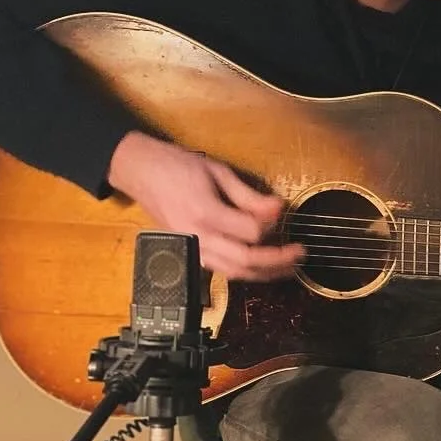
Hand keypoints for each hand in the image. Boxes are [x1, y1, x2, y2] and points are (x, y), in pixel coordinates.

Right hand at [106, 131, 304, 280]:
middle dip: (278, 260)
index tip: (283, 211)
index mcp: (205, 213)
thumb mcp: (217, 172)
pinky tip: (263, 268)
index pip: (251, 232)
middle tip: (301, 253)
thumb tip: (278, 208)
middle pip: (246, 261)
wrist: (140, 171)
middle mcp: (198, 237)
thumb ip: (249, 196)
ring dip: (266, 274)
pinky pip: (223, 270)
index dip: (273, 224)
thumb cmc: (176, 166)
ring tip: (289, 268)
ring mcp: (192, 249)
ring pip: (235, 273)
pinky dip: (246, 272)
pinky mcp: (190, 253)